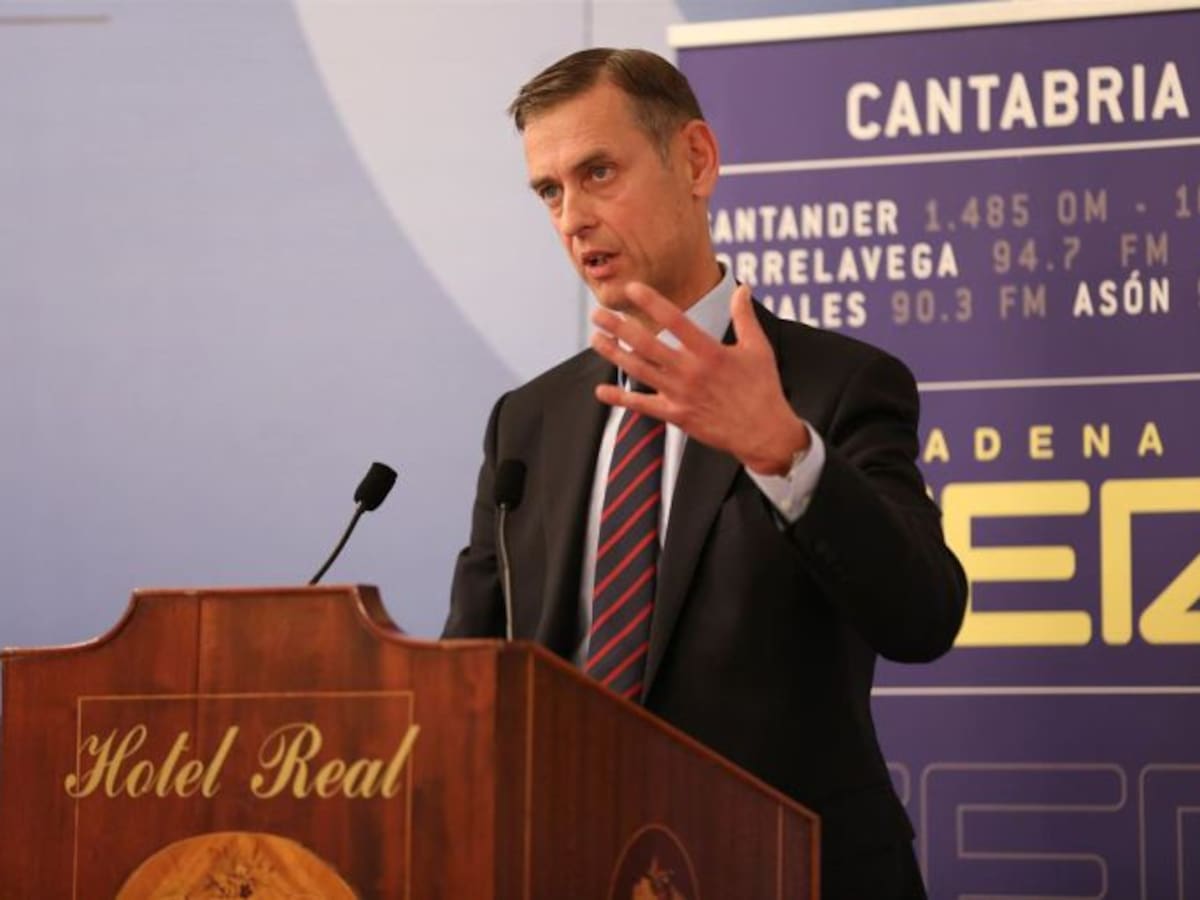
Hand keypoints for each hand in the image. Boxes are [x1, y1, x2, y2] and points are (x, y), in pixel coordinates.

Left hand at [590, 281, 809, 475]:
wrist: (765, 433)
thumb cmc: (763, 388)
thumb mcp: (758, 348)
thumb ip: (745, 316)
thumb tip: (743, 288)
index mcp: (710, 352)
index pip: (675, 320)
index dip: (651, 303)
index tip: (632, 289)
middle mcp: (691, 371)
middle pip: (647, 344)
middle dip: (619, 327)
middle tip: (598, 313)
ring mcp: (681, 394)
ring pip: (640, 371)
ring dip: (614, 354)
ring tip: (595, 339)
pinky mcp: (677, 415)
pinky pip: (644, 406)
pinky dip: (621, 399)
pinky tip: (601, 390)